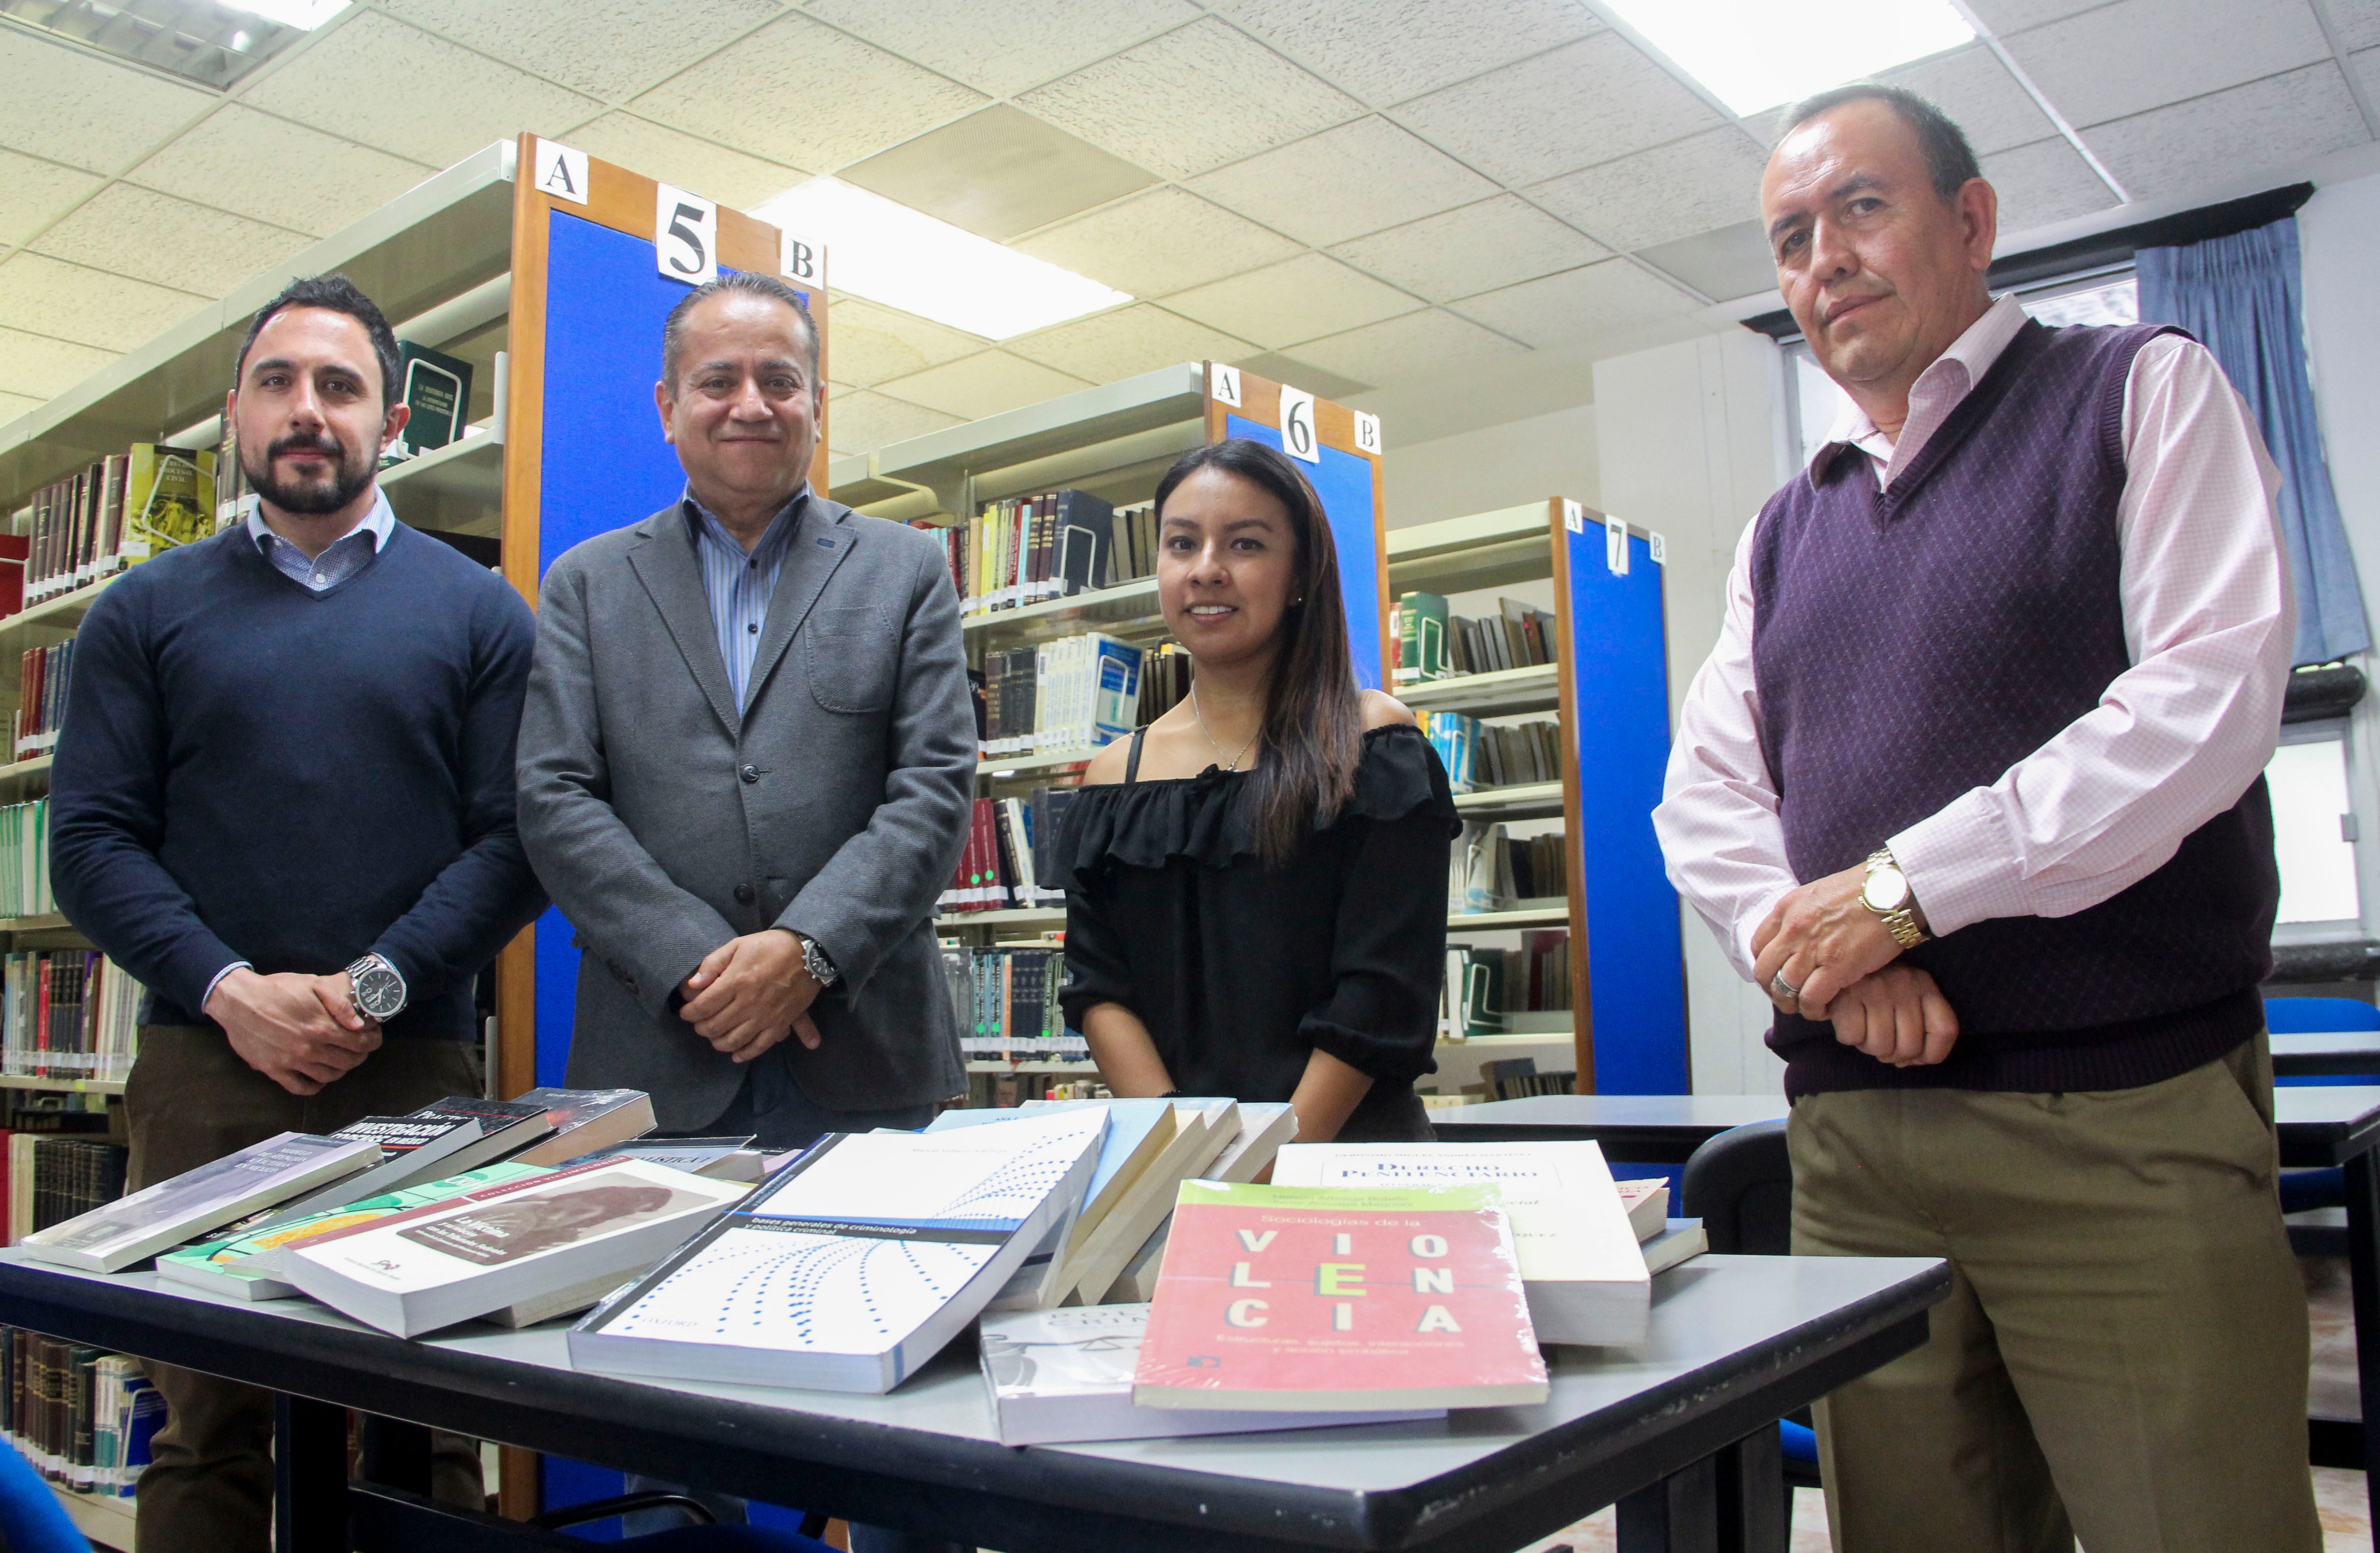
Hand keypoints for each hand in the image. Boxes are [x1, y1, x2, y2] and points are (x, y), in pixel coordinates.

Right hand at [205, 968, 382, 1095]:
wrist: (238, 1001)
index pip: (360, 1043)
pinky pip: (301, 1088)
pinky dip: (315, 1086)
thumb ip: (339, 1004)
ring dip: (341, 1070)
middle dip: (360, 1055)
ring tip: (342, 1059)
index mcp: (321, 1026)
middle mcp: (309, 1048)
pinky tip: (319, 1077)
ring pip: (329, 1076)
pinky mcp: (274, 1070)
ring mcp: (291, 1062)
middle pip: (348, 1062)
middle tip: (360, 1048)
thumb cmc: (276, 989)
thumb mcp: (312, 984)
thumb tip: (359, 1024)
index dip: (373, 1041)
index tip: (374, 1037)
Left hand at [678, 930, 822, 1063]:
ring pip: (733, 1040)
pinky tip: (735, 1055)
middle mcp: (749, 1001)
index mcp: (737, 980)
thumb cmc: (769, 946)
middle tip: (698, 1024)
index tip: (685, 1012)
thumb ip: (712, 964)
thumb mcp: (737, 945)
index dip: (689, 1013)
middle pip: (715, 1026)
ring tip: (714, 1037)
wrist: (808, 953)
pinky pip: (759, 1046)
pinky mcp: (780, 1023)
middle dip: (701, 1028)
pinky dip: (745, 1054)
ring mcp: (765, 1015)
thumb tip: (692, 985)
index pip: (703, 1006)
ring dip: (718, 1043)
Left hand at [1751, 862, 1911, 1018]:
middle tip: (1790, 997)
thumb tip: (1797, 940)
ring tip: (1808, 1007)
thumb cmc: (1864, 891)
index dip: (1767, 967)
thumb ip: (1802, 915)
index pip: (1758, 946)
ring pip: (1784, 989)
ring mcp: (1813, 948)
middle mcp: (1793, 929)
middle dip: (1773, 990)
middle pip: (1764, 972)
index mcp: (1787, 909)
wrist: (1894, 889)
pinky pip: (1811, 998)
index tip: (1780, 975)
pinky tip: (1825, 1008)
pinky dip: (1813, 1009)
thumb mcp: (1819, 894)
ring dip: (1793, 1004)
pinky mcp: (1837, 965)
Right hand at [1829, 965, 1958, 1067]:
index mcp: (1923, 984)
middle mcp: (1903, 984)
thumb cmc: (1874, 989)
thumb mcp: (1906, 997)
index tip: (1916, 1058)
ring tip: (1864, 1032)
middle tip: (1881, 1043)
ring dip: (1869, 1048)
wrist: (1835, 965)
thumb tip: (1907, 1062)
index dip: (1932, 1054)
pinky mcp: (1847, 996)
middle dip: (1893, 1055)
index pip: (1944, 1030)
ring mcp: (1875, 990)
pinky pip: (1853, 1037)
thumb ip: (1917, 1026)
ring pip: (1881, 1047)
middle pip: (1909, 1047)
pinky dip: (1849, 1038)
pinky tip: (1848, 1022)